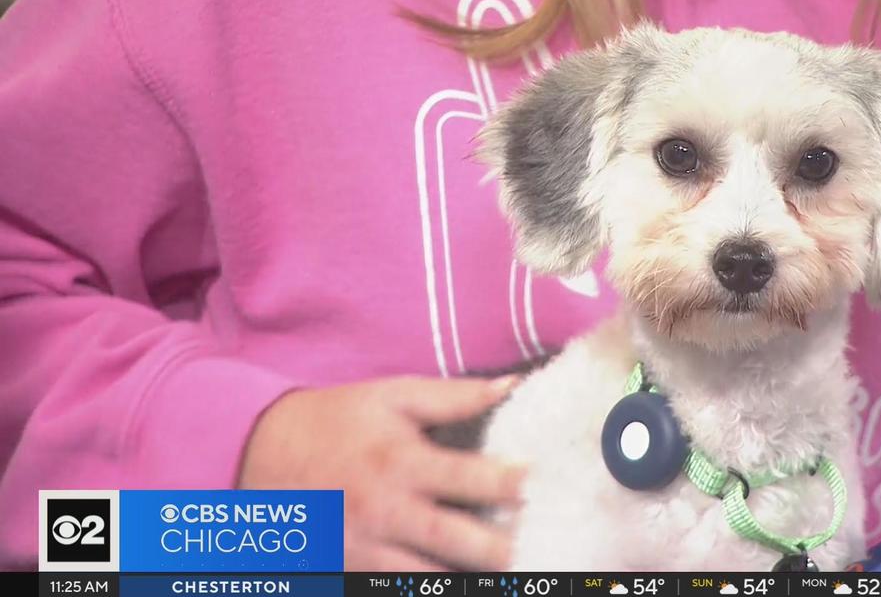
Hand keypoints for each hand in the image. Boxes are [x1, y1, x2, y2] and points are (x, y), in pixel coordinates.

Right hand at [238, 374, 523, 570]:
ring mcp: (366, 548)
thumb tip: (513, 384)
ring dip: (469, 575)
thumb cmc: (336, 419)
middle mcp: (385, 510)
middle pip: (454, 541)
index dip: (510, 483)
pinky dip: (426, 585)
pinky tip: (459, 577)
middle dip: (500, 549)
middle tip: (538, 548)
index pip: (467, 478)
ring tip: (514, 572)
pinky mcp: (351, 571)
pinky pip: (396, 587)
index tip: (541, 484)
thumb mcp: (391, 395)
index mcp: (400, 462)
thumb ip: (454, 395)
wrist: (256, 453)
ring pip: (427, 577)